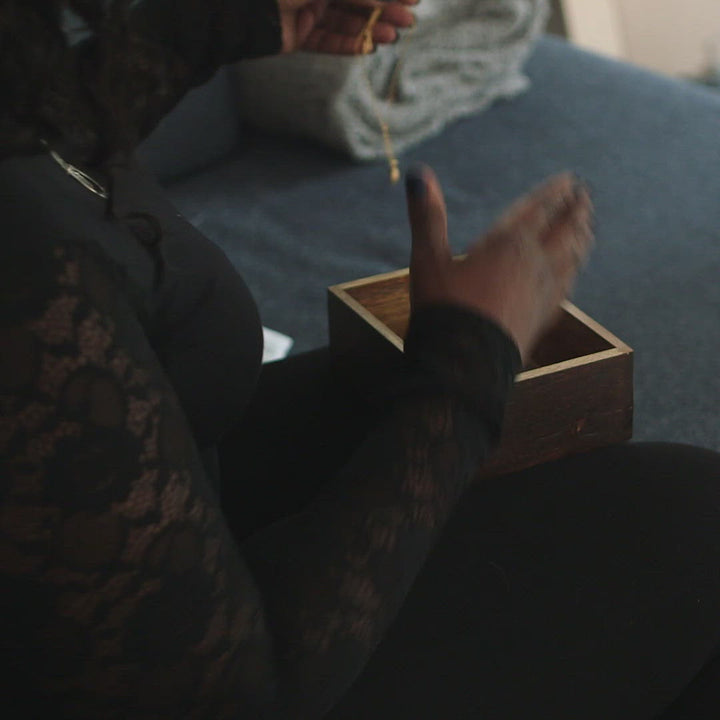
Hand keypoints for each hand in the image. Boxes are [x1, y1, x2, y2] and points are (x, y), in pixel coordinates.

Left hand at [278, 0, 416, 54]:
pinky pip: (326, 41)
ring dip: (370, 28)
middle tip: (409, 20)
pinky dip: (347, 45)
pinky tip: (368, 48)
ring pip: (345, 21)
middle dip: (384, 8)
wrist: (241, 9)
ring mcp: (305, 9)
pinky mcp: (297, 35)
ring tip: (391, 36)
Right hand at [405, 165, 594, 363]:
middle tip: (584, 197)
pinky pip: (568, 284)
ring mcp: (544, 292)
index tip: (571, 181)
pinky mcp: (544, 317)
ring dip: (582, 237)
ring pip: (573, 256)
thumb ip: (428, 217)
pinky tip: (572, 271)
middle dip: (576, 211)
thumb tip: (418, 174)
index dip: (556, 193)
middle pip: (566, 230)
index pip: (540, 210)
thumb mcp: (428, 259)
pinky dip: (575, 269)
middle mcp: (534, 264)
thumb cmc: (444, 308)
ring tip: (586, 228)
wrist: (464, 365)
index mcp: (508, 244)